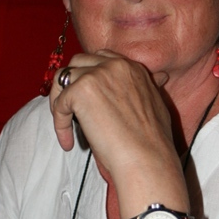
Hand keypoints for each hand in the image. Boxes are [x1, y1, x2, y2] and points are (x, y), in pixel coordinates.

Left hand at [49, 50, 172, 177]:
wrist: (147, 159)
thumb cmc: (153, 143)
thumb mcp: (158, 104)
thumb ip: (149, 88)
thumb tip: (159, 79)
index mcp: (133, 67)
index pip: (101, 59)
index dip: (89, 76)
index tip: (87, 98)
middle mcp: (115, 65)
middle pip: (79, 62)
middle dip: (70, 83)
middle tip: (70, 109)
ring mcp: (97, 75)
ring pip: (62, 78)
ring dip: (59, 100)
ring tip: (64, 125)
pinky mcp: (81, 91)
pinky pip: (59, 104)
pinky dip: (59, 124)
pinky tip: (68, 142)